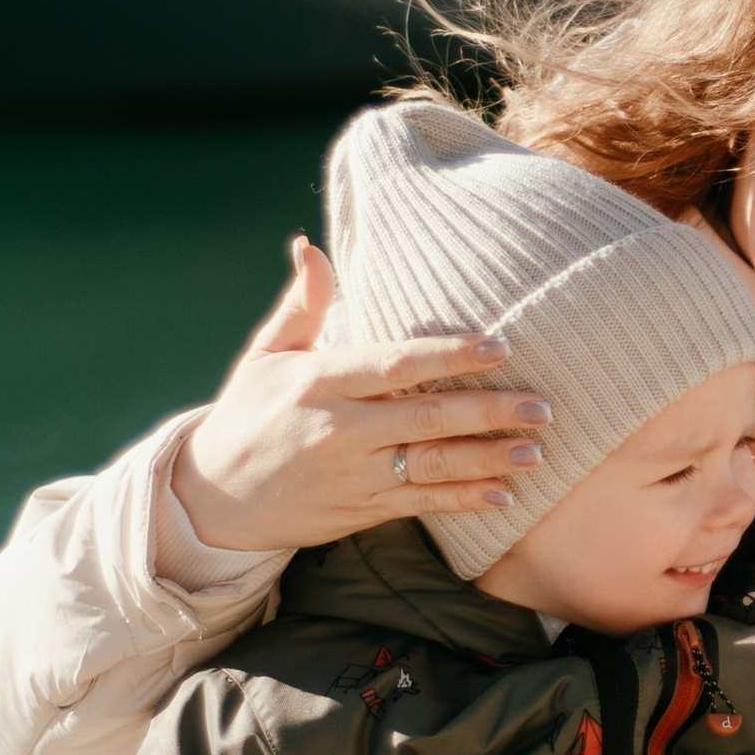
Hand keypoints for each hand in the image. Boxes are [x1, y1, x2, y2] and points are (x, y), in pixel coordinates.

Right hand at [172, 239, 552, 551]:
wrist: (212, 497)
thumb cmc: (248, 414)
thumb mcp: (266, 354)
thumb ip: (302, 303)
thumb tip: (309, 244)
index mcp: (320, 381)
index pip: (395, 364)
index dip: (450, 355)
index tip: (500, 345)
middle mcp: (338, 429)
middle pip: (425, 418)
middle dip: (488, 412)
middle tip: (543, 405)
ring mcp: (351, 475)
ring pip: (430, 466)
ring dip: (486, 460)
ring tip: (535, 451)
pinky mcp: (358, 510)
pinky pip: (420, 505)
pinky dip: (462, 500)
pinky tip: (503, 495)